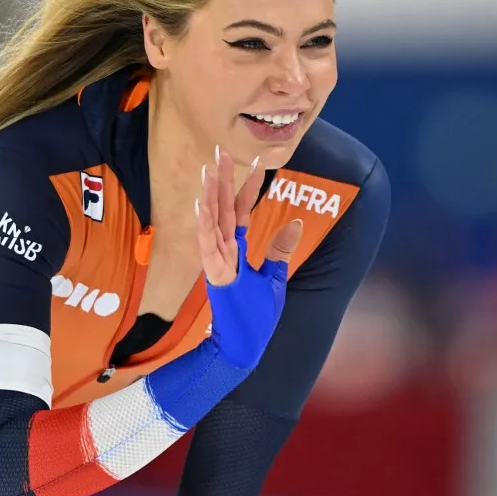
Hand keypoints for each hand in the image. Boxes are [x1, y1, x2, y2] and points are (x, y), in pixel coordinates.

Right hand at [195, 146, 303, 368]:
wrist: (242, 346)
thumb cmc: (255, 316)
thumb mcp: (274, 278)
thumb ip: (280, 249)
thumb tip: (295, 222)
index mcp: (236, 250)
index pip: (240, 210)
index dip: (247, 186)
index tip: (257, 161)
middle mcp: (223, 251)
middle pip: (222, 208)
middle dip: (221, 179)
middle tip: (218, 149)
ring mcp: (217, 263)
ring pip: (212, 222)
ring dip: (209, 195)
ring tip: (208, 170)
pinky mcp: (215, 277)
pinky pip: (208, 246)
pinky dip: (204, 226)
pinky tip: (201, 206)